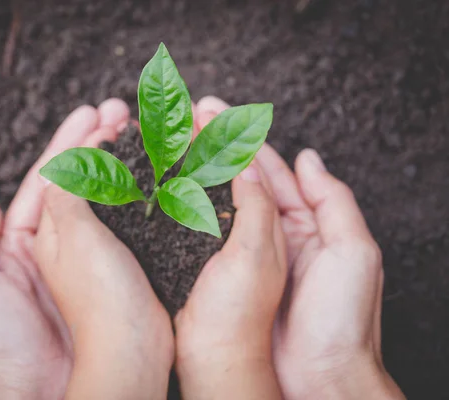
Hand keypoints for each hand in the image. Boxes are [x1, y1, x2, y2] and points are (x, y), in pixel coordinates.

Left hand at [0, 99, 166, 398]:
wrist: (60, 385)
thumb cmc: (11, 339)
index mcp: (24, 243)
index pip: (47, 179)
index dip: (69, 144)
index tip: (91, 114)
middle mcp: (58, 246)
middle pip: (80, 182)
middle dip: (98, 143)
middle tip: (121, 112)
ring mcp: (91, 258)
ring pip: (107, 198)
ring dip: (122, 163)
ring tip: (140, 133)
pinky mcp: (120, 271)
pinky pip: (127, 224)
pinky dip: (139, 197)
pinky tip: (155, 178)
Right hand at [183, 95, 404, 399]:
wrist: (316, 378)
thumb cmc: (340, 318)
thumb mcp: (353, 252)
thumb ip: (331, 200)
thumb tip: (308, 157)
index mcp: (307, 225)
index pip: (272, 171)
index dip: (245, 142)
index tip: (218, 114)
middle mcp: (274, 235)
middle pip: (242, 181)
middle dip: (217, 148)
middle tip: (190, 117)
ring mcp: (247, 256)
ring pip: (221, 204)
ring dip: (199, 173)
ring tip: (175, 144)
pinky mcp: (226, 277)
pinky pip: (208, 237)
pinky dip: (190, 213)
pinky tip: (170, 194)